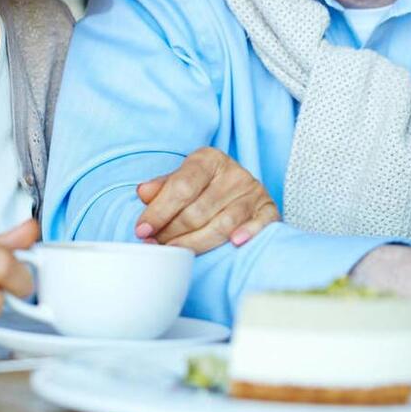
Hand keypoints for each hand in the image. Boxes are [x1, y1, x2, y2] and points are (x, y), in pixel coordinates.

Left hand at [134, 147, 279, 253]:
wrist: (235, 188)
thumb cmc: (201, 187)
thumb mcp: (181, 180)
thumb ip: (162, 187)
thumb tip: (143, 192)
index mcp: (209, 159)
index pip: (181, 187)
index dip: (159, 211)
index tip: (142, 231)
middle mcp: (234, 172)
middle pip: (198, 211)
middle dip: (172, 232)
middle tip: (155, 245)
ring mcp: (253, 191)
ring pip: (223, 224)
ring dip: (195, 243)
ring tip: (176, 252)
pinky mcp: (268, 209)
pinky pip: (260, 224)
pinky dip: (248, 233)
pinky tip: (234, 243)